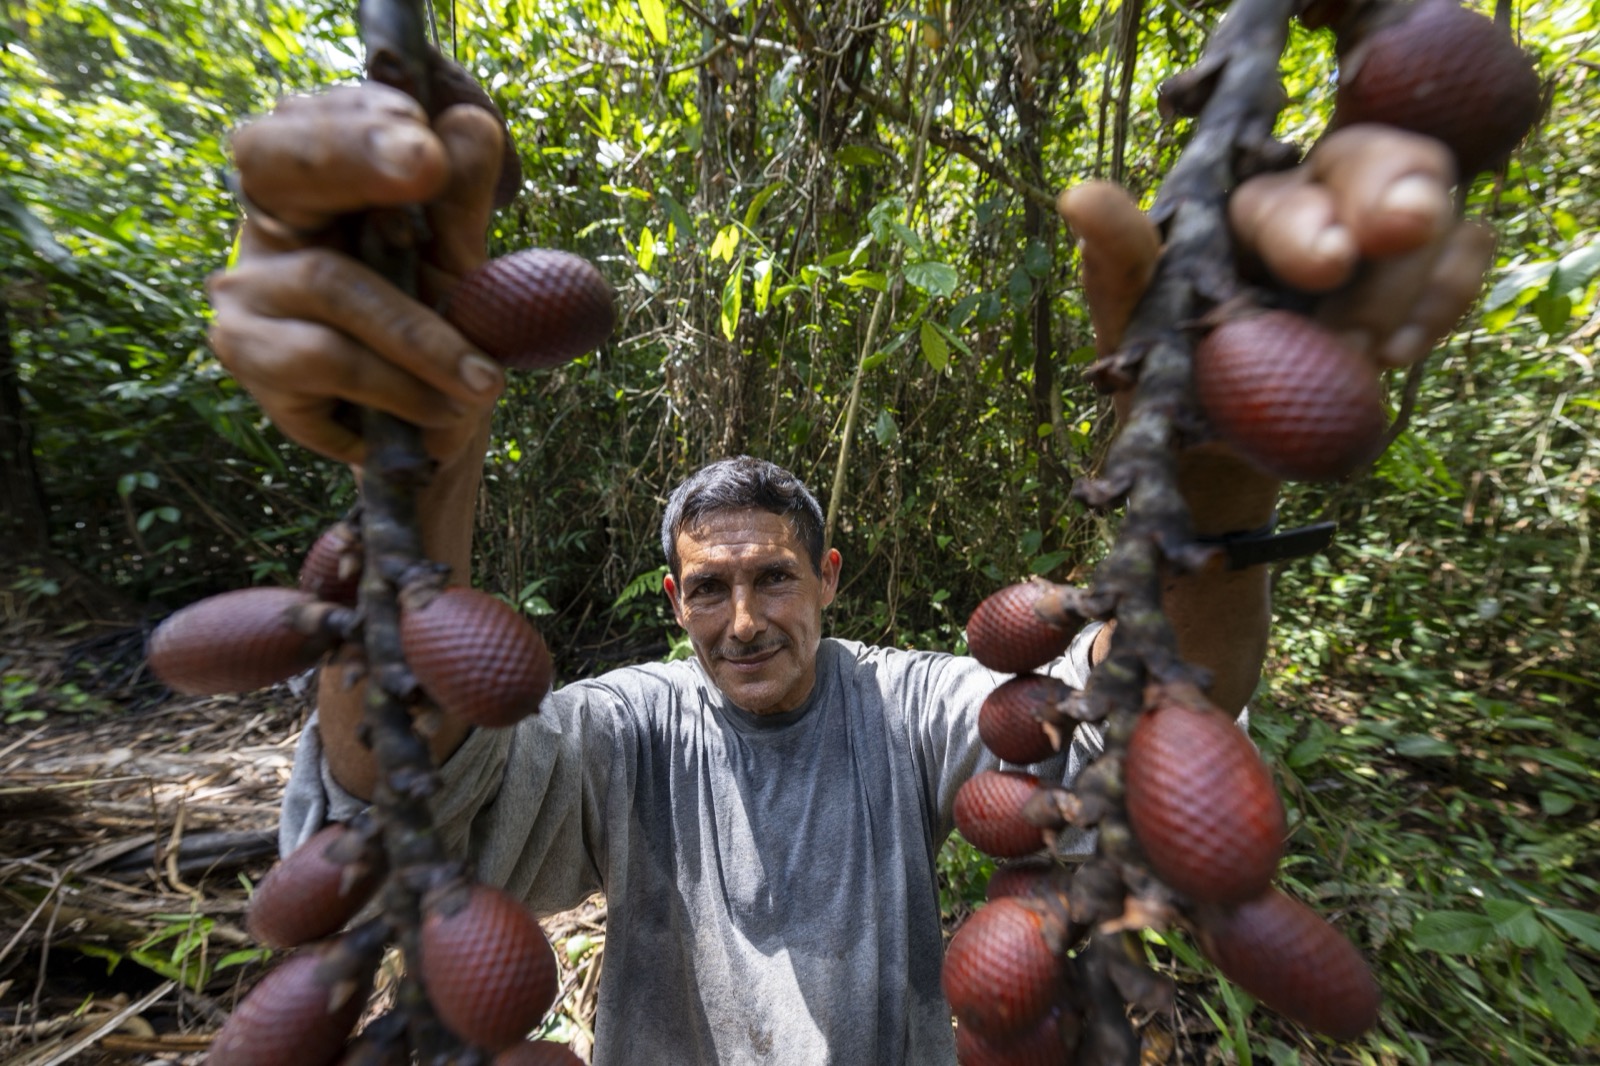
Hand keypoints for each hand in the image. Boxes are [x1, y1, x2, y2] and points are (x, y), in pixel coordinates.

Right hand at [207, 83, 507, 466]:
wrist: (422, 436)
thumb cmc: (436, 336)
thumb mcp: (459, 264)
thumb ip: (460, 200)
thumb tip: (471, 120)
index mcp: (318, 181)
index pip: (311, 118)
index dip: (357, 117)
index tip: (424, 136)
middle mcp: (269, 220)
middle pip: (270, 158)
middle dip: (352, 153)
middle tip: (427, 162)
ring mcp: (247, 283)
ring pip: (328, 280)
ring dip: (422, 337)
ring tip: (483, 381)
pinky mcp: (245, 352)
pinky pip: (326, 358)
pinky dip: (399, 385)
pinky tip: (443, 407)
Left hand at [1057, 125, 1494, 527]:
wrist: (1204, 462)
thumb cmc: (1157, 377)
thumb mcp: (1129, 321)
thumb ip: (1120, 257)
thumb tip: (1079, 196)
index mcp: (1236, 206)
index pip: (1287, 184)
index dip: (1311, 217)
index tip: (1326, 268)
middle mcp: (1310, 206)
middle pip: (1378, 160)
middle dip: (1399, 201)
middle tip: (1399, 242)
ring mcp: (1370, 247)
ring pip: (1431, 215)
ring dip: (1415, 280)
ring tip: (1367, 355)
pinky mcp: (1410, 287)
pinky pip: (1459, 257)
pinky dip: (1446, 295)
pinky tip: (1401, 352)